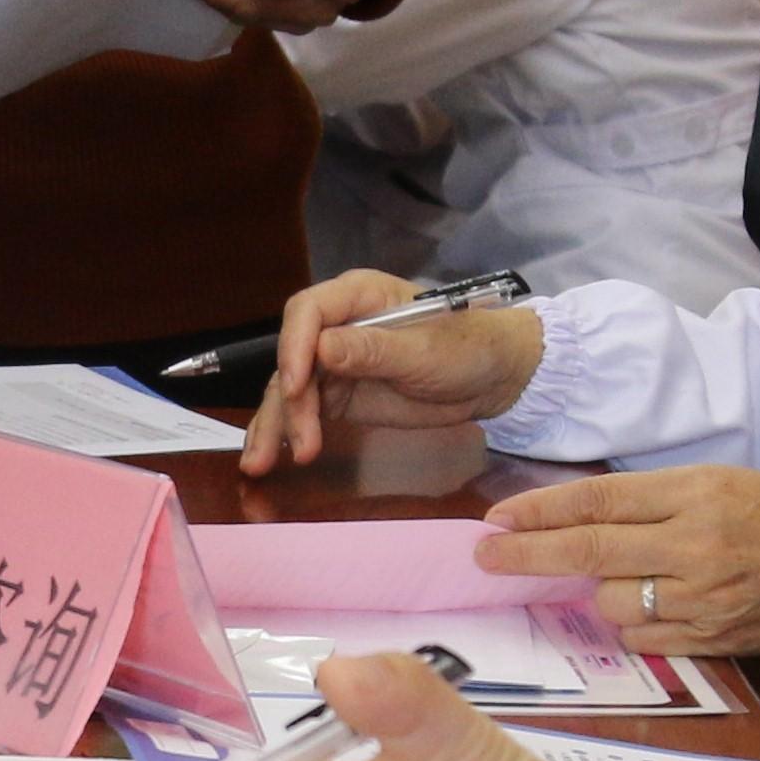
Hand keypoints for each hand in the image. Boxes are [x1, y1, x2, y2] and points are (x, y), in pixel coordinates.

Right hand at [240, 271, 543, 474]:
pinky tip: (273, 456)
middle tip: (299, 444)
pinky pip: (303, 411)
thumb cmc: (468, 348)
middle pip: (293, 357)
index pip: (308, 312)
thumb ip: (374, 351)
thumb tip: (322, 348)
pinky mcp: (339, 395)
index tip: (295, 387)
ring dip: (277, 425)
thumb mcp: (425, 352)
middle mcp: (336, 325)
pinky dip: (288, 432)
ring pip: (290, 389)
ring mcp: (334, 362)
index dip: (294, 347)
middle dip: (287, 402)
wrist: (493, 379)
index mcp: (358, 296)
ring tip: (266, 464)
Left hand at [479, 467, 759, 657]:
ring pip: (611, 603)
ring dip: (598, 595)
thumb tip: (583, 518)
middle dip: (526, 555)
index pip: (598, 500)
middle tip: (485, 556)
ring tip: (623, 581)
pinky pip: (645, 639)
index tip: (497, 518)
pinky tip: (652, 611)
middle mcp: (697, 543)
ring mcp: (706, 596)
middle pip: (588, 552)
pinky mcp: (717, 638)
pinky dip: (634, 627)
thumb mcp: (728, 484)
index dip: (539, 510)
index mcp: (699, 492)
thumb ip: (659, 501)